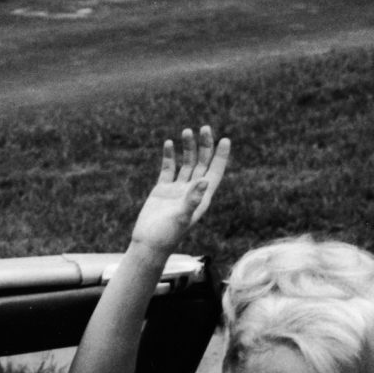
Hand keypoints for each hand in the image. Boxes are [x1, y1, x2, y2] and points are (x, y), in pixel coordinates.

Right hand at [129, 125, 229, 255]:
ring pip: (186, 163)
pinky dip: (169, 156)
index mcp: (201, 198)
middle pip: (202, 163)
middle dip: (204, 146)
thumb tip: (205, 180)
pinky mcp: (162, 190)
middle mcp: (192, 192)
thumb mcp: (182, 216)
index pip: (215, 172)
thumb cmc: (167, 235)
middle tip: (204, 128)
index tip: (225, 139)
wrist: (148, 244)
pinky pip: (168, 168)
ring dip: (188, 148)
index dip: (221, 156)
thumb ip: (193, 198)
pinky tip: (169, 143)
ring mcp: (177, 190)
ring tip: (187, 131)